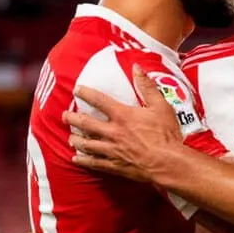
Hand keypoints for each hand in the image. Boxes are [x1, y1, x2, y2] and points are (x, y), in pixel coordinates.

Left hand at [65, 65, 183, 181]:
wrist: (167, 163)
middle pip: (86, 124)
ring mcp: (112, 150)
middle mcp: (112, 132)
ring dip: (76, 140)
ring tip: (71, 137)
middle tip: (65, 116)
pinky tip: (76, 159)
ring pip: (86, 144)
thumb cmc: (166, 134)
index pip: (99, 101)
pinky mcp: (114, 165)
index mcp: (122, 115)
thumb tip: (137, 67)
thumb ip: (147, 86)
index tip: (77, 90)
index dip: (86, 93)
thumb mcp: (161, 106)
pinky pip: (94, 163)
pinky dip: (83, 160)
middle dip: (72, 119)